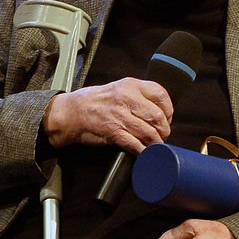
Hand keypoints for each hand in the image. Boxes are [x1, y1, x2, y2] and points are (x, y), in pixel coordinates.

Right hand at [42, 78, 172, 153]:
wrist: (69, 112)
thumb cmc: (94, 101)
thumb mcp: (118, 88)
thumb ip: (137, 95)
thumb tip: (159, 109)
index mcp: (130, 85)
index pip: (160, 94)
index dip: (168, 110)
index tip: (167, 119)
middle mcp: (126, 98)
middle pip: (157, 116)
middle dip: (164, 130)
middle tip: (163, 135)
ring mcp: (119, 115)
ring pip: (149, 132)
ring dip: (156, 142)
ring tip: (156, 145)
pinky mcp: (112, 131)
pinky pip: (135, 144)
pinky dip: (143, 150)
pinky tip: (145, 152)